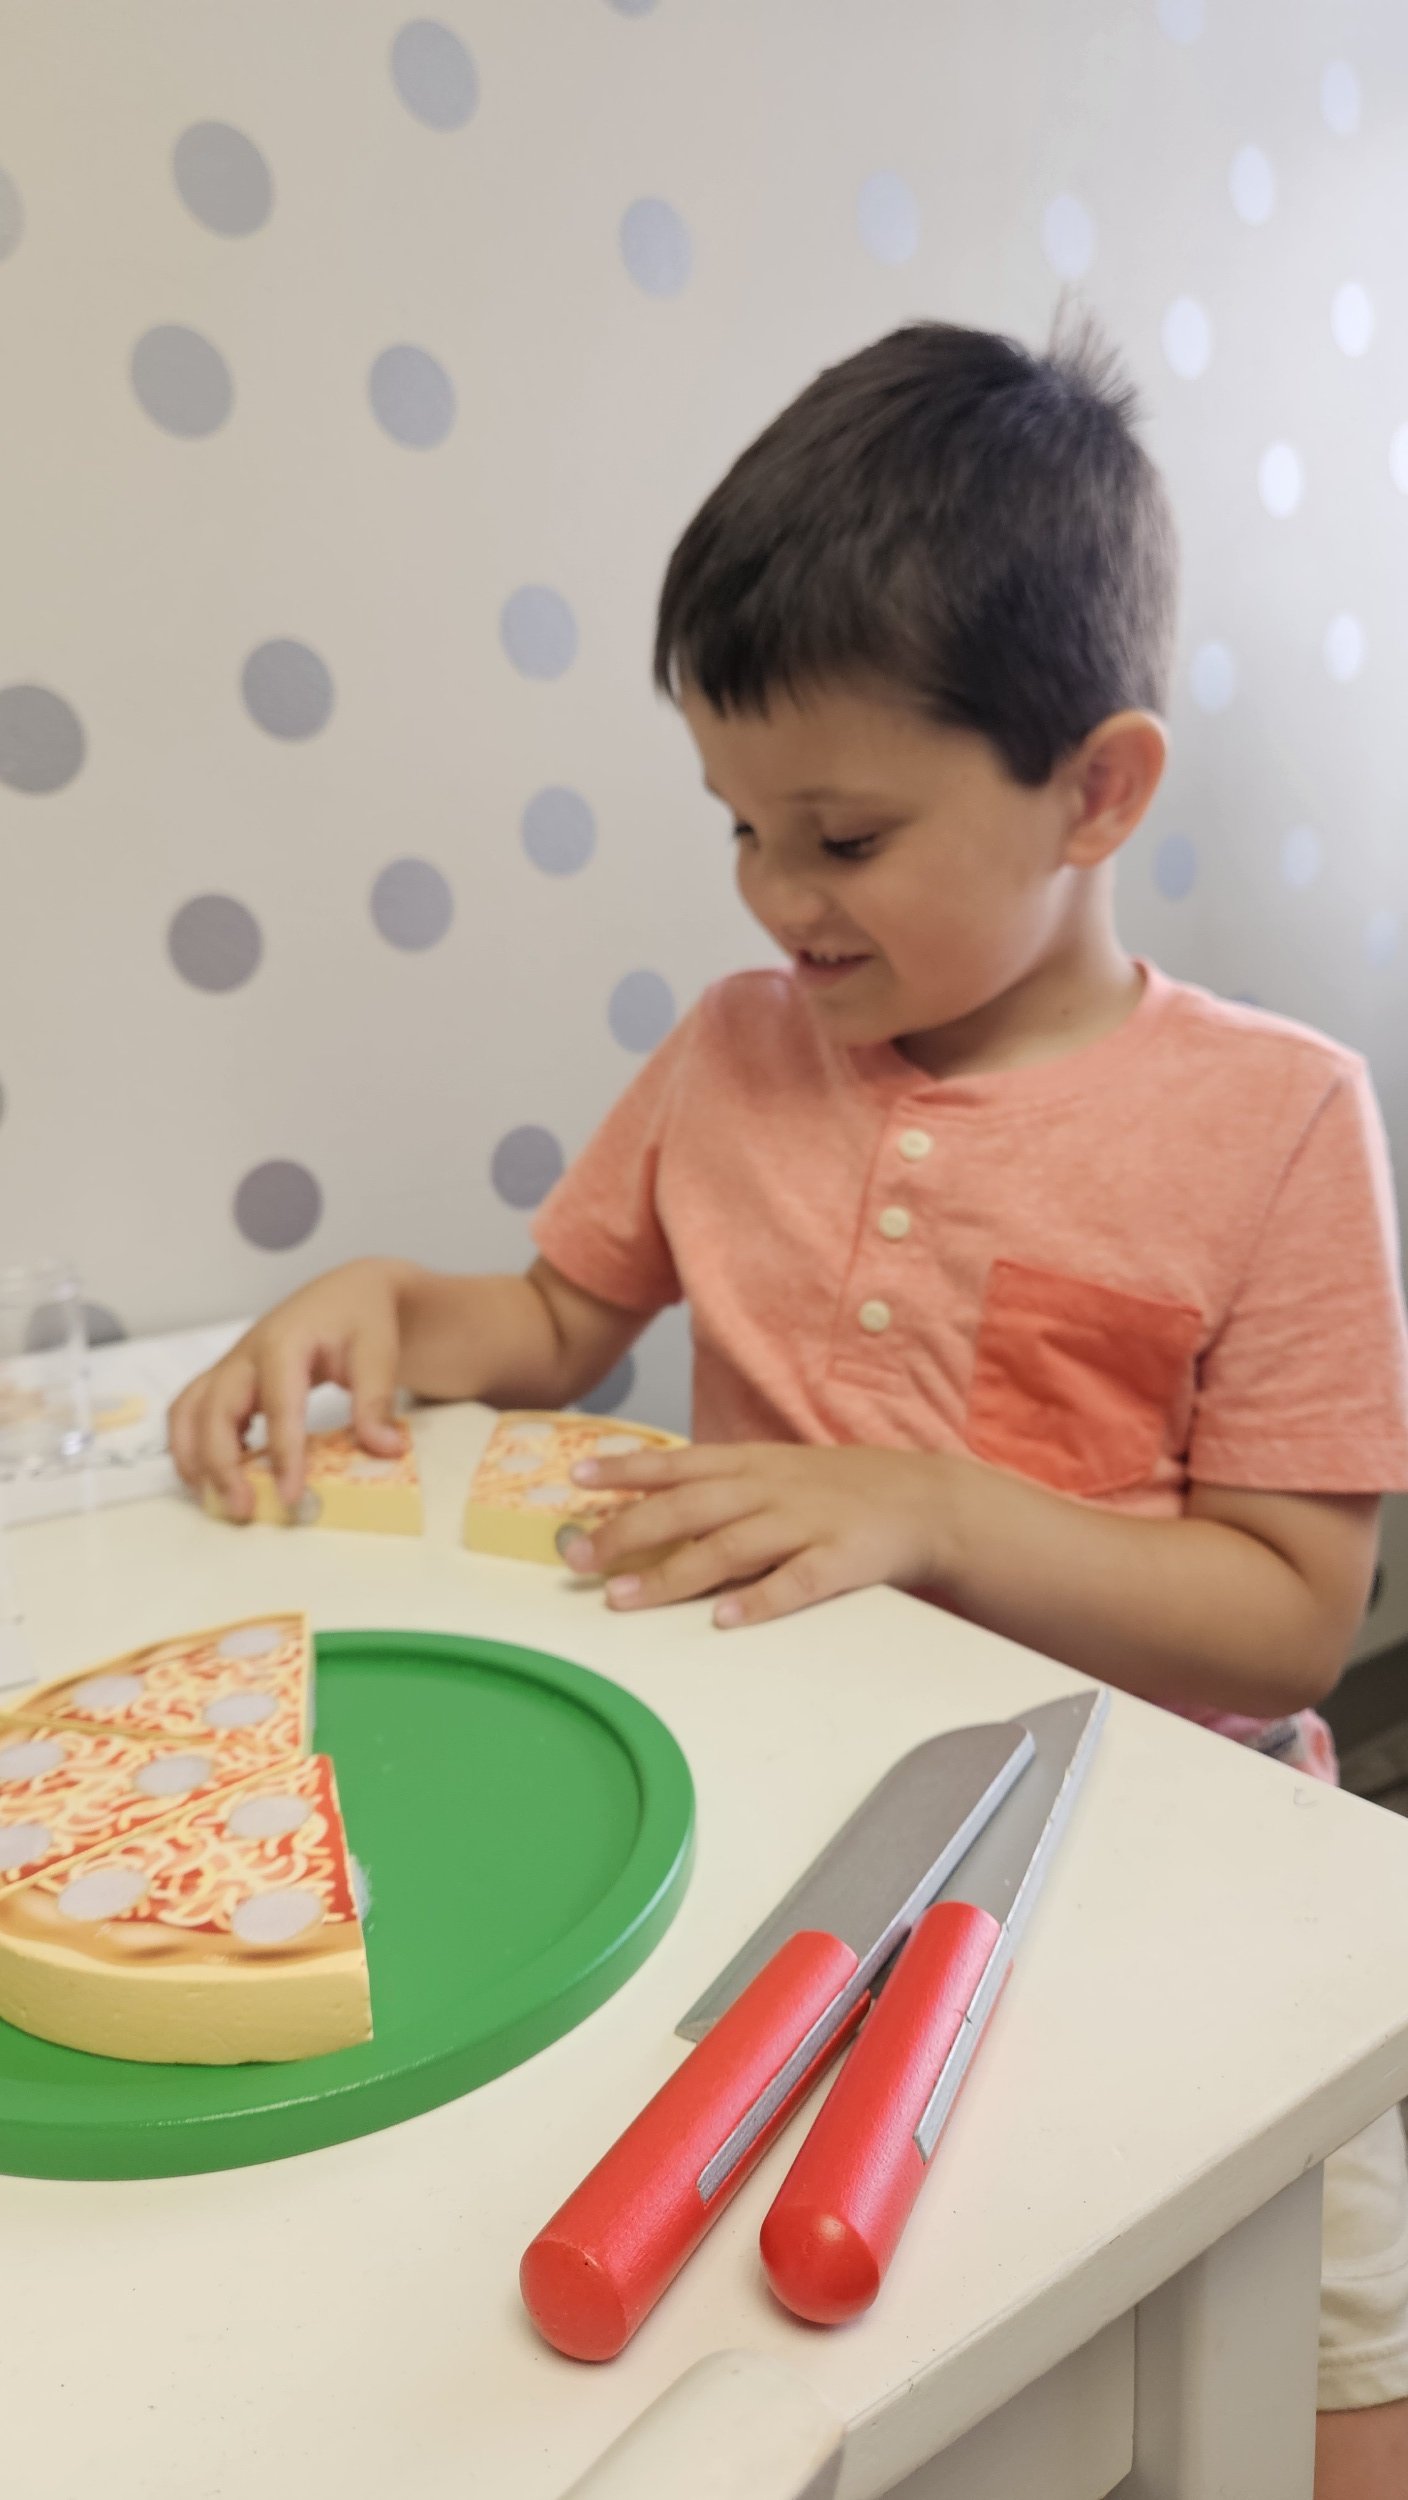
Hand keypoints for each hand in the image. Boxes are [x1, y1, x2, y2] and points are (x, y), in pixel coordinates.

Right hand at [168, 1259, 410, 1519]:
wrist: (346, 1292)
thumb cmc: (361, 1318)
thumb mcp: (378, 1352)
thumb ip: (377, 1399)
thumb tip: (385, 1449)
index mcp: (285, 1343)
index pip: (277, 1405)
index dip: (282, 1453)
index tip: (291, 1496)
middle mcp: (246, 1354)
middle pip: (214, 1410)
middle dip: (221, 1464)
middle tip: (243, 1509)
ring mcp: (230, 1366)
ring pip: (188, 1411)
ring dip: (193, 1458)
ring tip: (215, 1501)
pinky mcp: (225, 1379)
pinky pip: (191, 1412)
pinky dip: (192, 1446)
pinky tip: (219, 1478)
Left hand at [559, 1440, 950, 1629]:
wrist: (924, 1498)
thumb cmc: (838, 1489)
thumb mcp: (777, 1471)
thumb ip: (721, 1485)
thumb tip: (648, 1505)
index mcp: (752, 1464)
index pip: (678, 1463)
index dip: (626, 1469)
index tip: (575, 1478)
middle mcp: (770, 1490)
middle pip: (689, 1508)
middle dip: (629, 1532)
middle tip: (580, 1560)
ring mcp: (805, 1524)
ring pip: (729, 1548)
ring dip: (673, 1574)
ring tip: (625, 1600)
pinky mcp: (839, 1559)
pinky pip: (795, 1582)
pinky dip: (759, 1601)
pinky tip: (724, 1620)